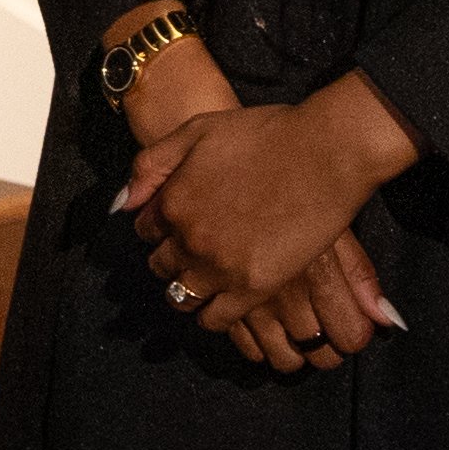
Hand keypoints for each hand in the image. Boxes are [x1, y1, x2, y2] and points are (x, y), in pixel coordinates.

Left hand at [120, 75, 419, 376]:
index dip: (159, 229)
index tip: (175, 229)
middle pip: (161, 265)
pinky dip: (212, 315)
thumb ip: (152, 165)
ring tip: (203, 282)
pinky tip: (222, 304)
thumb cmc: (266, 134)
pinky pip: (216, 318)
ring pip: (182, 295)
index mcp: (173, 201)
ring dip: (187, 289)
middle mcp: (189, 238)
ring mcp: (220, 265)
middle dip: (171, 258)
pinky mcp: (253, 287)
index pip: (145, 231)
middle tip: (192, 254)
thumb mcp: (197, 131)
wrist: (325, 152)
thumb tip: (123, 205)